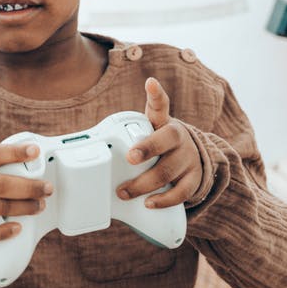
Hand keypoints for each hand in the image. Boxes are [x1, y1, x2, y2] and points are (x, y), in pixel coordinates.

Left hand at [117, 77, 201, 207]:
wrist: (192, 159)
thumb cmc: (160, 144)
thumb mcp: (149, 130)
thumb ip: (127, 127)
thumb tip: (92, 135)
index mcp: (165, 123)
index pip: (161, 105)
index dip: (156, 94)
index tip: (150, 84)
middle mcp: (179, 138)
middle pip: (166, 140)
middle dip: (147, 148)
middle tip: (129, 158)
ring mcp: (188, 159)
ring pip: (169, 170)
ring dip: (145, 183)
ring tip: (125, 192)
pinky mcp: (194, 179)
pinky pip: (182, 192)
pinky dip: (164, 199)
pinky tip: (149, 203)